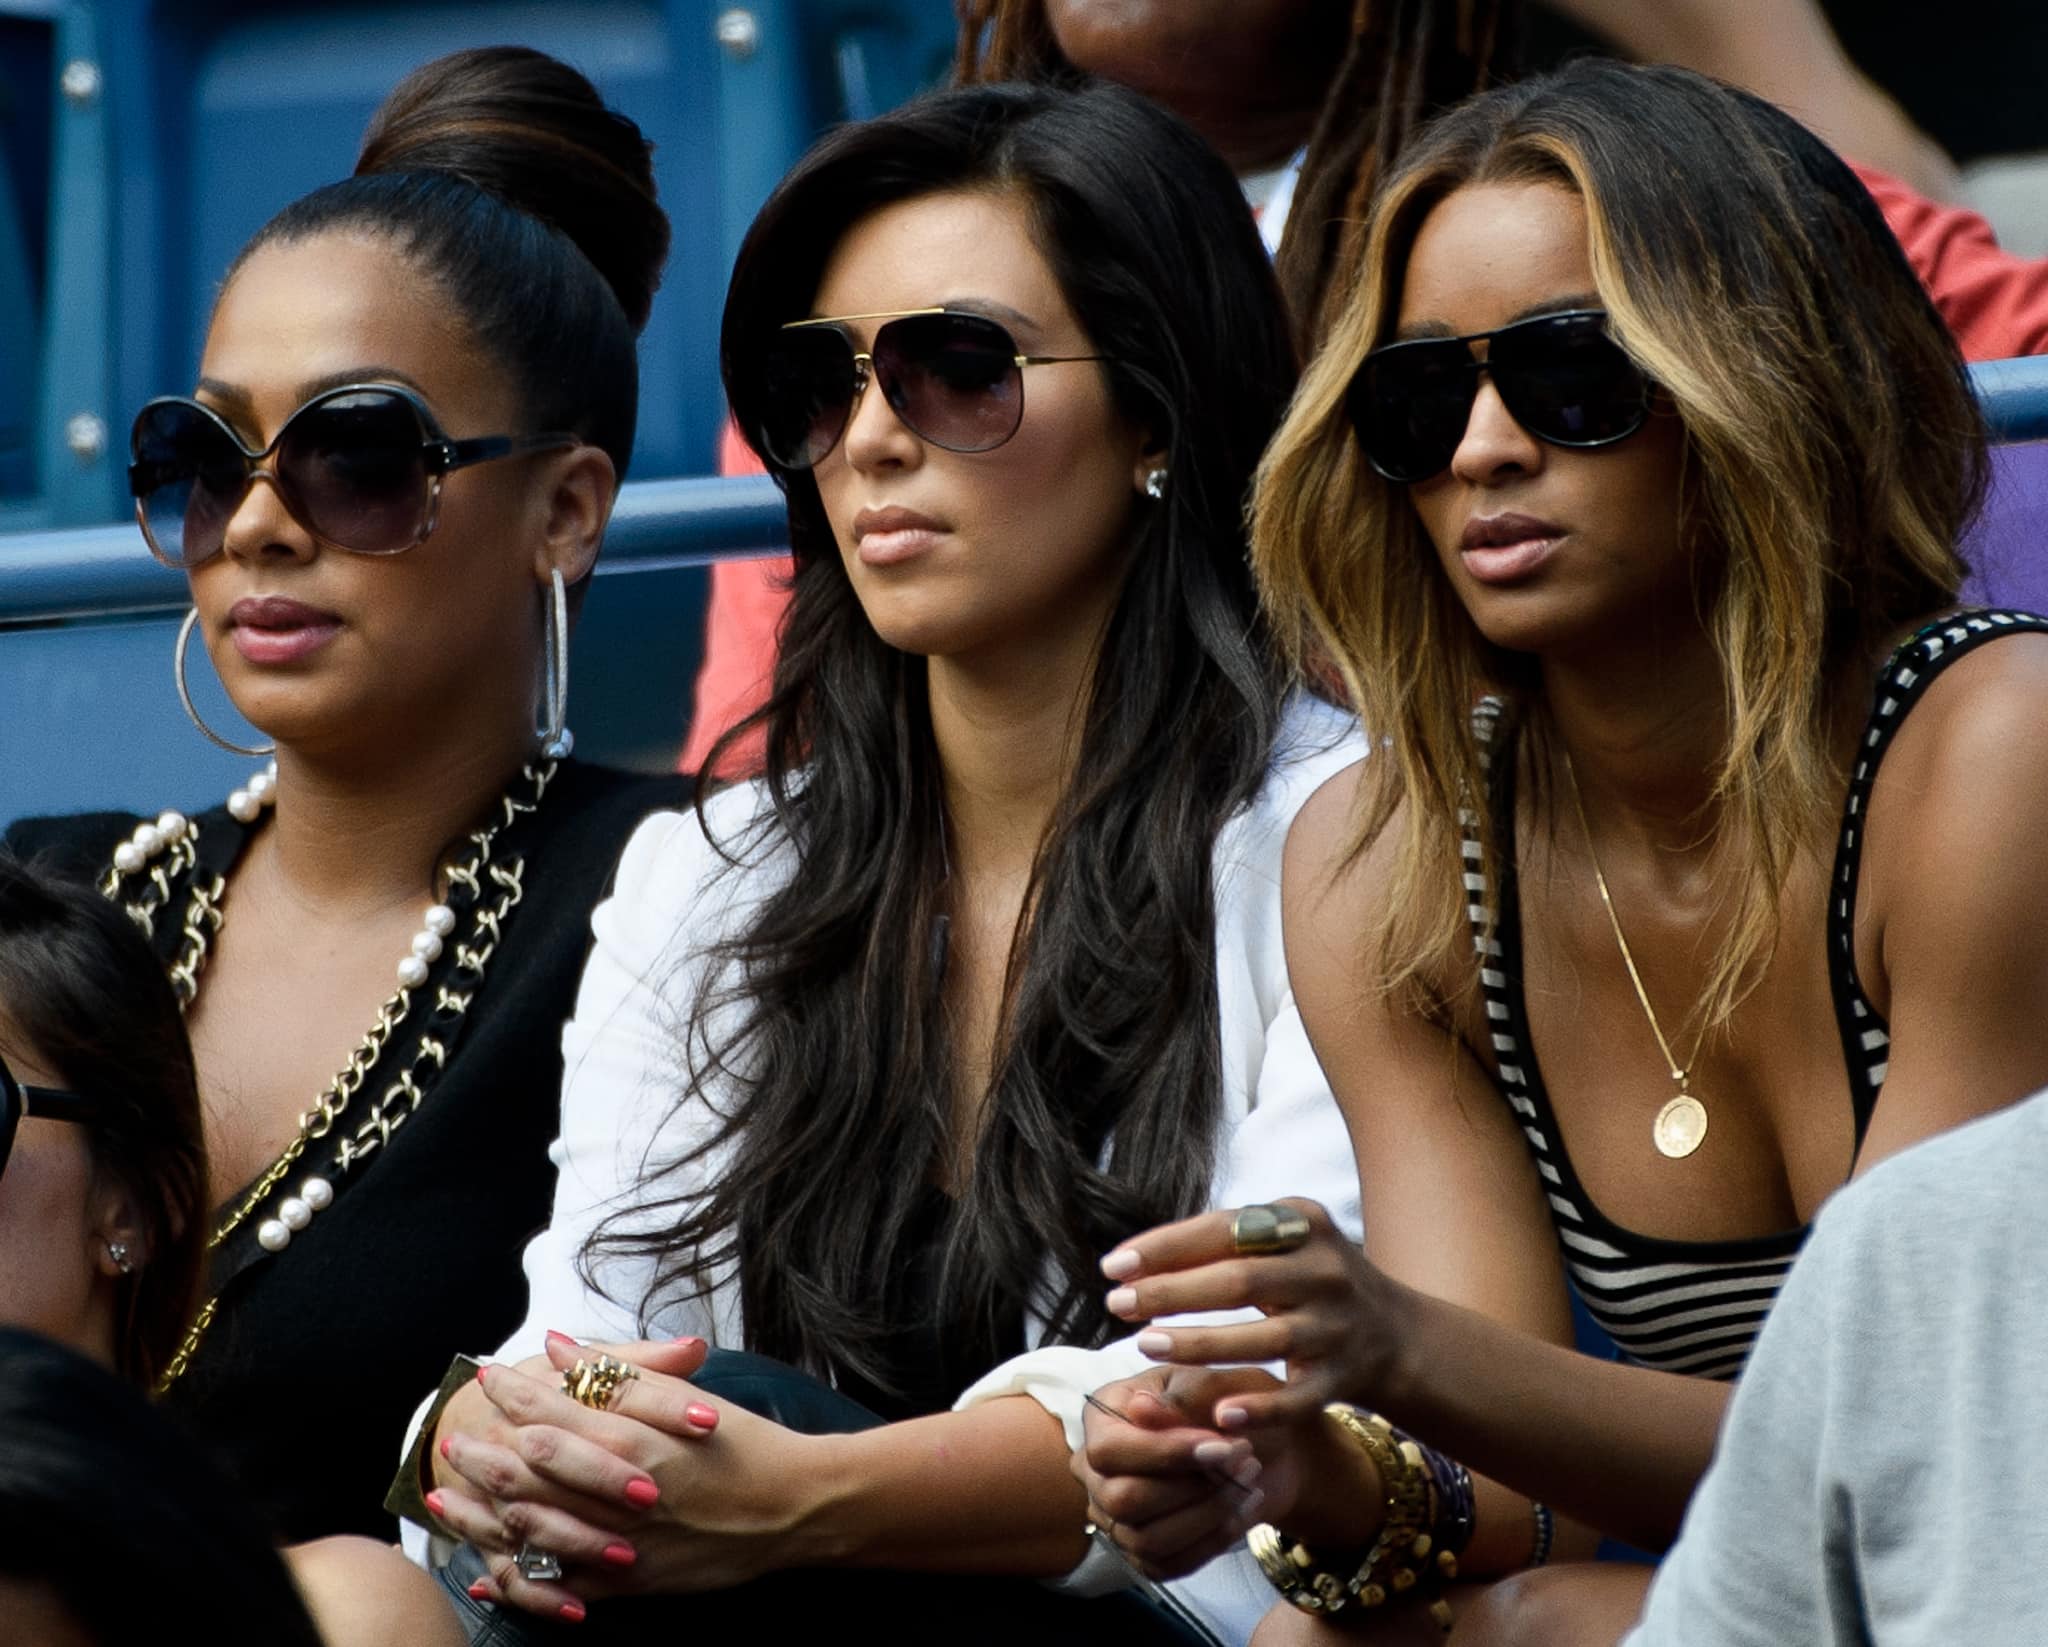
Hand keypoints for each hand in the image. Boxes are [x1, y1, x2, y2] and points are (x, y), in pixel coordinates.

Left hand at [432, 1335, 821, 1618]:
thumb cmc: (749, 1445)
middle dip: (485, 1455)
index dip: (514, 1396)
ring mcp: (624, 1545)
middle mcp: (621, 1495)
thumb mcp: (690, 1396)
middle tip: (450, 1440)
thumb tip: (561, 1350)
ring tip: (448, 1499)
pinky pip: (563, 1588)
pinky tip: (488, 1577)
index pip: (555, 1413)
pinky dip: (520, 1584)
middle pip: (533, 1475)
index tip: (486, 1379)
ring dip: (484, 1516)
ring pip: (535, 1533)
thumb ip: (623, 1374)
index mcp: (636, 1440)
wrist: (796, 1509)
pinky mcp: (633, 1582)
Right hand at [1074, 1367, 1276, 1580]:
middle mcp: (1098, 1472)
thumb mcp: (1212, 1384)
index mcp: (1103, 1418)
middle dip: (1191, 1487)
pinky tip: (1245, 1510)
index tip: (1222, 1448)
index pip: (1110, 1450)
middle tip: (1245, 1460)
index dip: (1164, 1454)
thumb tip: (1140, 1408)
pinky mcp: (1146, 1552)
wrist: (1266, 1441)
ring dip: (1208, 1514)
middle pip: (1122, 1500)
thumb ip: (1179, 1397)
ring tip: (1250, 1481)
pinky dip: (1213, 1541)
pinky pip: (1170, 1564)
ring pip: (1147, 1539)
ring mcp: (1118, 1518)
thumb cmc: (1232, 1402)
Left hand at [1101, 1199, 1404, 1428]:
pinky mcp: (1343, 1377)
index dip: (1166, 1248)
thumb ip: (1224, 1244)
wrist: (1394, 1334)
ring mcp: (1337, 1327)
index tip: (1113, 1265)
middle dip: (1172, 1292)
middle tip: (1118, 1304)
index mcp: (1304, 1225)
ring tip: (1145, 1345)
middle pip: (1240, 1282)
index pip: (1224, 1230)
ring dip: (1199, 1344)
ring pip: (1264, 1339)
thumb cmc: (1310, 1281)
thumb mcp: (1282, 1244)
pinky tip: (1218, 1414)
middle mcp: (1326, 1271)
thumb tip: (1137, 1259)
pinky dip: (1261, 1408)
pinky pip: (1299, 1398)